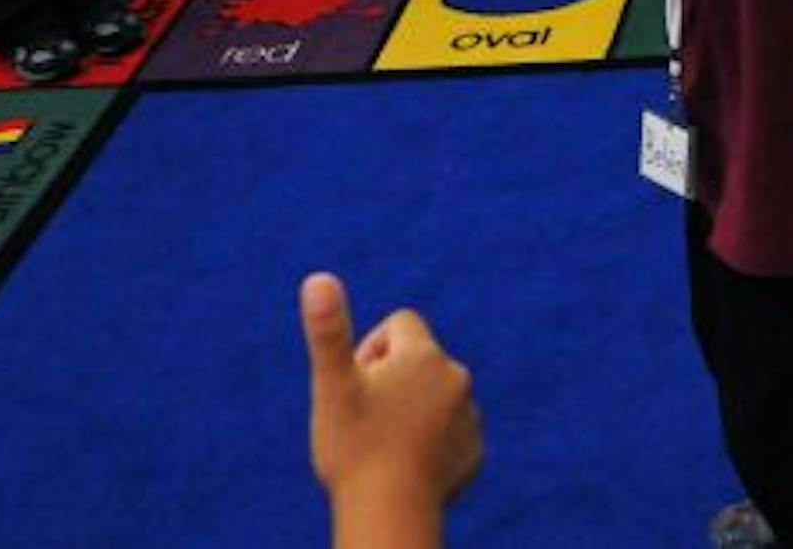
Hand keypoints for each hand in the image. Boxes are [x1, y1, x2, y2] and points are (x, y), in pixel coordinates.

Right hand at [301, 273, 481, 522]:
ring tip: (385, 445)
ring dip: (412, 410)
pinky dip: (429, 442)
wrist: (391, 515)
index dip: (371, 350)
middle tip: (366, 419)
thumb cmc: (355, 449)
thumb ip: (327, 331)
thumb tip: (317, 277)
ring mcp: (470, 415)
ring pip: (434, 397)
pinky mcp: (475, 451)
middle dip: (391, 380)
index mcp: (424, 355)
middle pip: (417, 361)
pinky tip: (407, 466)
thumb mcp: (332, 389)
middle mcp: (456, 377)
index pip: (400, 324)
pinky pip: (449, 433)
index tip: (357, 384)